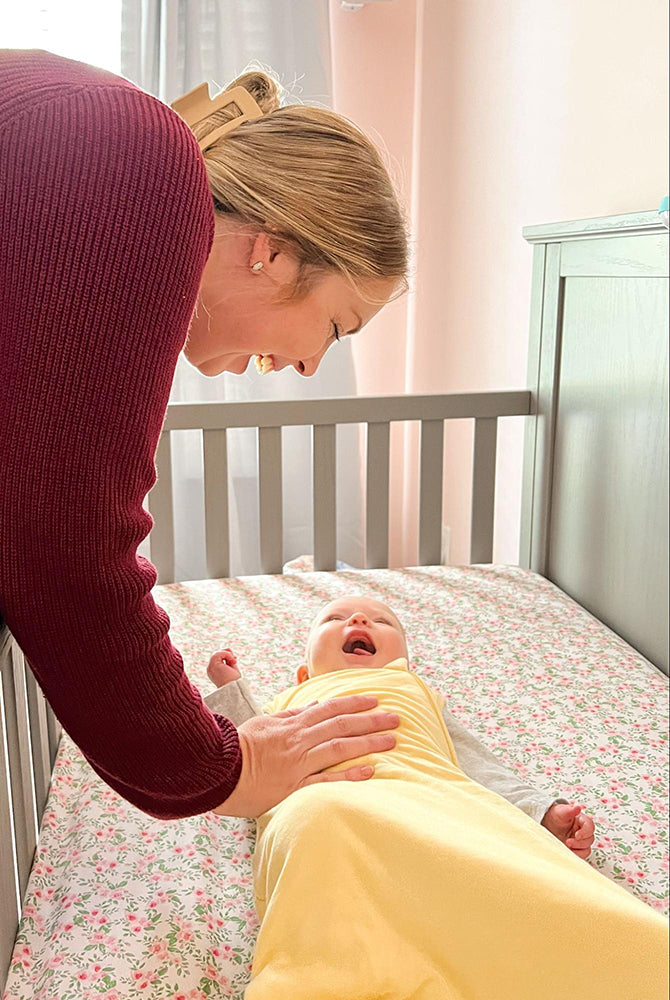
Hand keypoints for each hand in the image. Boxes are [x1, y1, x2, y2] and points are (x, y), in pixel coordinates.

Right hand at [207, 649, 240, 686]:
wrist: (235, 689)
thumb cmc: (235, 681)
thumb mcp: (232, 667)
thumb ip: (229, 659)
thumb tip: (228, 649)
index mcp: (214, 671)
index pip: (218, 658)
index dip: (226, 655)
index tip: (235, 660)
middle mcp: (210, 669)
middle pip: (217, 654)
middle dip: (227, 653)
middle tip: (235, 659)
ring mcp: (210, 667)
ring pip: (217, 653)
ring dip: (227, 654)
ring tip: (234, 661)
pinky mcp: (213, 665)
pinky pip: (217, 653)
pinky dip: (227, 654)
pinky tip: (233, 660)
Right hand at [212, 696, 398, 817]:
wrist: (215, 771)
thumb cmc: (235, 747)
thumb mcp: (262, 722)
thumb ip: (289, 715)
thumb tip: (313, 704)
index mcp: (291, 724)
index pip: (329, 708)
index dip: (354, 702)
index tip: (375, 699)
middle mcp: (298, 740)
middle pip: (341, 726)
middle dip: (371, 720)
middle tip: (397, 718)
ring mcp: (297, 763)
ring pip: (339, 748)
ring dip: (368, 742)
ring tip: (392, 739)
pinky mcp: (292, 787)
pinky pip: (325, 780)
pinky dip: (348, 776)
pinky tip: (370, 772)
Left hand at [541, 802, 594, 859]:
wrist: (547, 824)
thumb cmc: (556, 815)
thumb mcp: (561, 811)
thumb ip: (570, 810)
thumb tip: (578, 807)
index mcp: (582, 821)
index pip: (590, 826)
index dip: (585, 832)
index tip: (577, 835)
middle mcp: (584, 831)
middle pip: (589, 839)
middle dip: (579, 842)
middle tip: (567, 842)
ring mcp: (580, 841)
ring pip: (587, 849)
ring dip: (578, 850)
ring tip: (566, 847)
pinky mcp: (576, 849)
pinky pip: (581, 855)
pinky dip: (575, 855)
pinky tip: (567, 852)